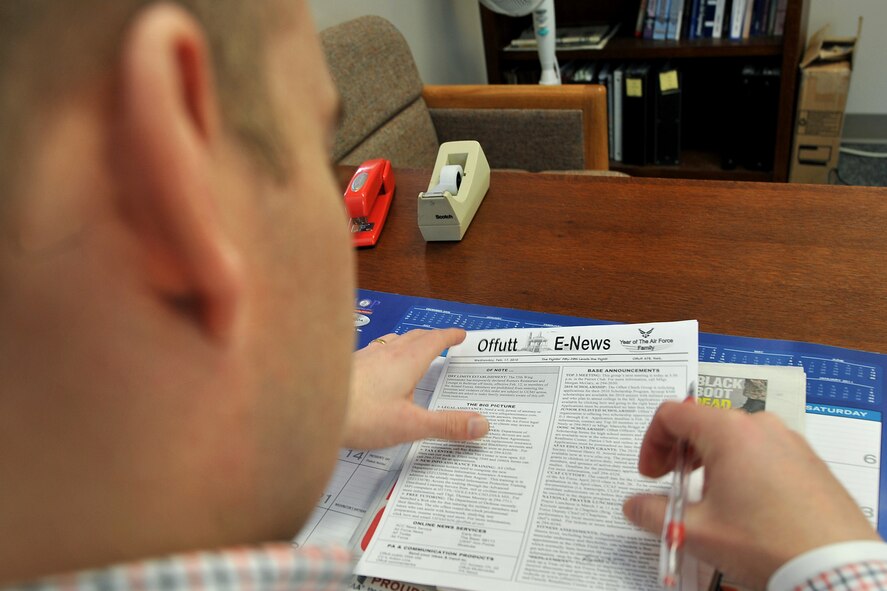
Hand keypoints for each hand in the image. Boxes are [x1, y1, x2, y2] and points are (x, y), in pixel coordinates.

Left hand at [342, 328, 488, 449]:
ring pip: (391, 342)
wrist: (308, 408)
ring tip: (412, 350)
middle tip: (442, 340)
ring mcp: (364, 357)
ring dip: (407, 343)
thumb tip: (481, 424)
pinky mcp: (347, 366)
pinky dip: (385, 355)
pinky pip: (373, 353)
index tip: (460, 334)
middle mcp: (385, 352)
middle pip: (414, 337)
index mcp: (406, 360)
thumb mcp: (410, 425)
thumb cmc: (358, 415)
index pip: (435, 340)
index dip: (450, 336)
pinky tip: (376, 368)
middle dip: (431, 338)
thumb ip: (447, 425)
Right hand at [623, 401, 878, 589]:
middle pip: (703, 425)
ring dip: (712, 465)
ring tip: (713, 504)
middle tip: (675, 489)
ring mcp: (788, 440)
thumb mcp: (697, 532)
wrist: (836, 565)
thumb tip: (633, 505)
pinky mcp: (809, 460)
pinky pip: (763, 453)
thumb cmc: (767, 542)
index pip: (672, 415)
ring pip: (734, 439)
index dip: (652, 444)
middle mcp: (759, 425)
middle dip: (681, 456)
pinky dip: (743, 470)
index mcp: (727, 430)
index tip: (652, 476)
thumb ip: (652, 513)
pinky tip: (747, 508)